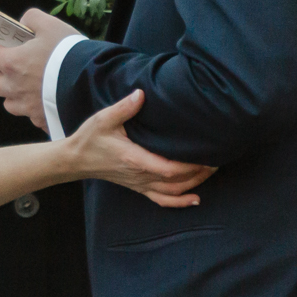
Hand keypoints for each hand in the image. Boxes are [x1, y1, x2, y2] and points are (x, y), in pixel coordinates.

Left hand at [0, 8, 78, 130]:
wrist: (91, 84)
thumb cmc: (69, 53)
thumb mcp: (51, 25)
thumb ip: (33, 19)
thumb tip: (25, 22)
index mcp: (12, 63)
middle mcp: (14, 88)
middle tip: (3, 68)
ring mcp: (27, 107)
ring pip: (8, 103)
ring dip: (11, 94)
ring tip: (23, 86)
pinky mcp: (41, 119)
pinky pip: (30, 115)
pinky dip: (32, 107)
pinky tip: (44, 100)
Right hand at [65, 90, 214, 207]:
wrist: (77, 159)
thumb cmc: (91, 138)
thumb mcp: (104, 119)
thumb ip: (124, 107)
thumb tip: (141, 94)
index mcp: (134, 159)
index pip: (169, 168)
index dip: (191, 165)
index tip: (208, 154)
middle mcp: (140, 175)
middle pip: (178, 181)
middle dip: (200, 172)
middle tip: (219, 158)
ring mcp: (140, 184)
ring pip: (173, 191)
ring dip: (195, 184)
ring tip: (212, 171)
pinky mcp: (139, 187)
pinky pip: (162, 200)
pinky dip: (181, 202)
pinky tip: (196, 199)